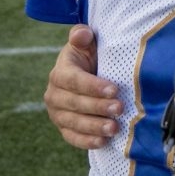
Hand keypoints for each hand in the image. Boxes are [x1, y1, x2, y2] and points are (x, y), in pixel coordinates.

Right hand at [44, 24, 121, 149]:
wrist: (90, 74)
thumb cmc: (92, 56)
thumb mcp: (88, 43)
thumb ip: (82, 36)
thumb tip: (82, 33)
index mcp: (60, 72)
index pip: (74, 80)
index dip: (93, 86)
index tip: (114, 89)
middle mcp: (54, 94)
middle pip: (75, 103)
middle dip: (98, 106)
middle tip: (119, 108)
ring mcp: (58, 113)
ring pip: (73, 122)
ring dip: (94, 126)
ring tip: (114, 128)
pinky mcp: (64, 128)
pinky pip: (72, 137)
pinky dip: (86, 141)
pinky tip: (103, 142)